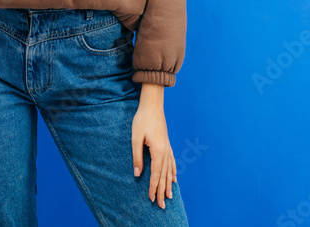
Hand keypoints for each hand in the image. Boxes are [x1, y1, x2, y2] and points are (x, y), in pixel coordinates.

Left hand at [131, 87, 175, 208]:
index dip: (153, 187)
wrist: (152, 105)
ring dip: (168, 184)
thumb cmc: (142, 119)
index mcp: (158, 150)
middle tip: (161, 205)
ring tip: (169, 196)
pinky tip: (174, 178)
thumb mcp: (135, 138)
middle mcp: (166, 151)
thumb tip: (137, 173)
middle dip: (162, 190)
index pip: (155, 173)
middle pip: (164, 175)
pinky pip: (172, 162)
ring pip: (169, 170)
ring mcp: (168, 147)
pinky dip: (173, 171)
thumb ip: (137, 156)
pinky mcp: (167, 144)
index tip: (151, 198)